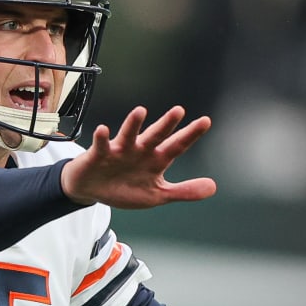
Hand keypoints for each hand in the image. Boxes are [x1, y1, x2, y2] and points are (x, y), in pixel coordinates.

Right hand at [60, 105, 215, 208]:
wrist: (92, 189)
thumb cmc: (124, 188)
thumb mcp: (157, 195)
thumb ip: (184, 191)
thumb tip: (213, 187)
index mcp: (156, 160)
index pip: (177, 145)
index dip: (190, 135)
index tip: (205, 122)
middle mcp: (140, 151)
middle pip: (155, 136)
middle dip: (166, 124)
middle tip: (178, 111)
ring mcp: (119, 151)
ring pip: (128, 135)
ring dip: (133, 124)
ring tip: (140, 112)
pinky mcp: (99, 155)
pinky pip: (101, 145)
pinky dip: (101, 138)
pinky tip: (103, 130)